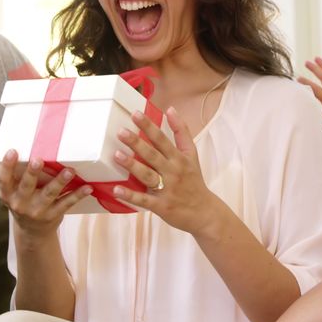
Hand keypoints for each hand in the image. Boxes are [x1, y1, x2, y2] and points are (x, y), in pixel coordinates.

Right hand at [0, 150, 90, 236]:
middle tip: (38, 160)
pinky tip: (87, 187)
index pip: (4, 179)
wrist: (32, 232)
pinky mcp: (53, 215)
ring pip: (49, 194)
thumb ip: (19, 177)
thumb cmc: (24, 203)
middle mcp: (21, 203)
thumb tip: (34, 148)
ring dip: (60, 181)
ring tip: (69, 170)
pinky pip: (66, 203)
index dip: (7, 165)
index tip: (13, 151)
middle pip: (26, 186)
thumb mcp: (15, 193)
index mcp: (8, 194)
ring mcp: (37, 211)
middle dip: (32, 173)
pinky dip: (77, 195)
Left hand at [111, 107, 223, 233]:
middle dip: (137, 143)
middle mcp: (173, 172)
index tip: (135, 114)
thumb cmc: (194, 181)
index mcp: (179, 159)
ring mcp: (167, 190)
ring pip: (147, 176)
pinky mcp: (161, 206)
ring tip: (117, 155)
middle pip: (153, 155)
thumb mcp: (192, 154)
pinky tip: (116, 190)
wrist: (204, 212)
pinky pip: (144, 200)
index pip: (162, 139)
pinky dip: (130, 196)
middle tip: (121, 132)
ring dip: (132, 166)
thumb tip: (171, 109)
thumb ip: (182, 132)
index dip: (149, 126)